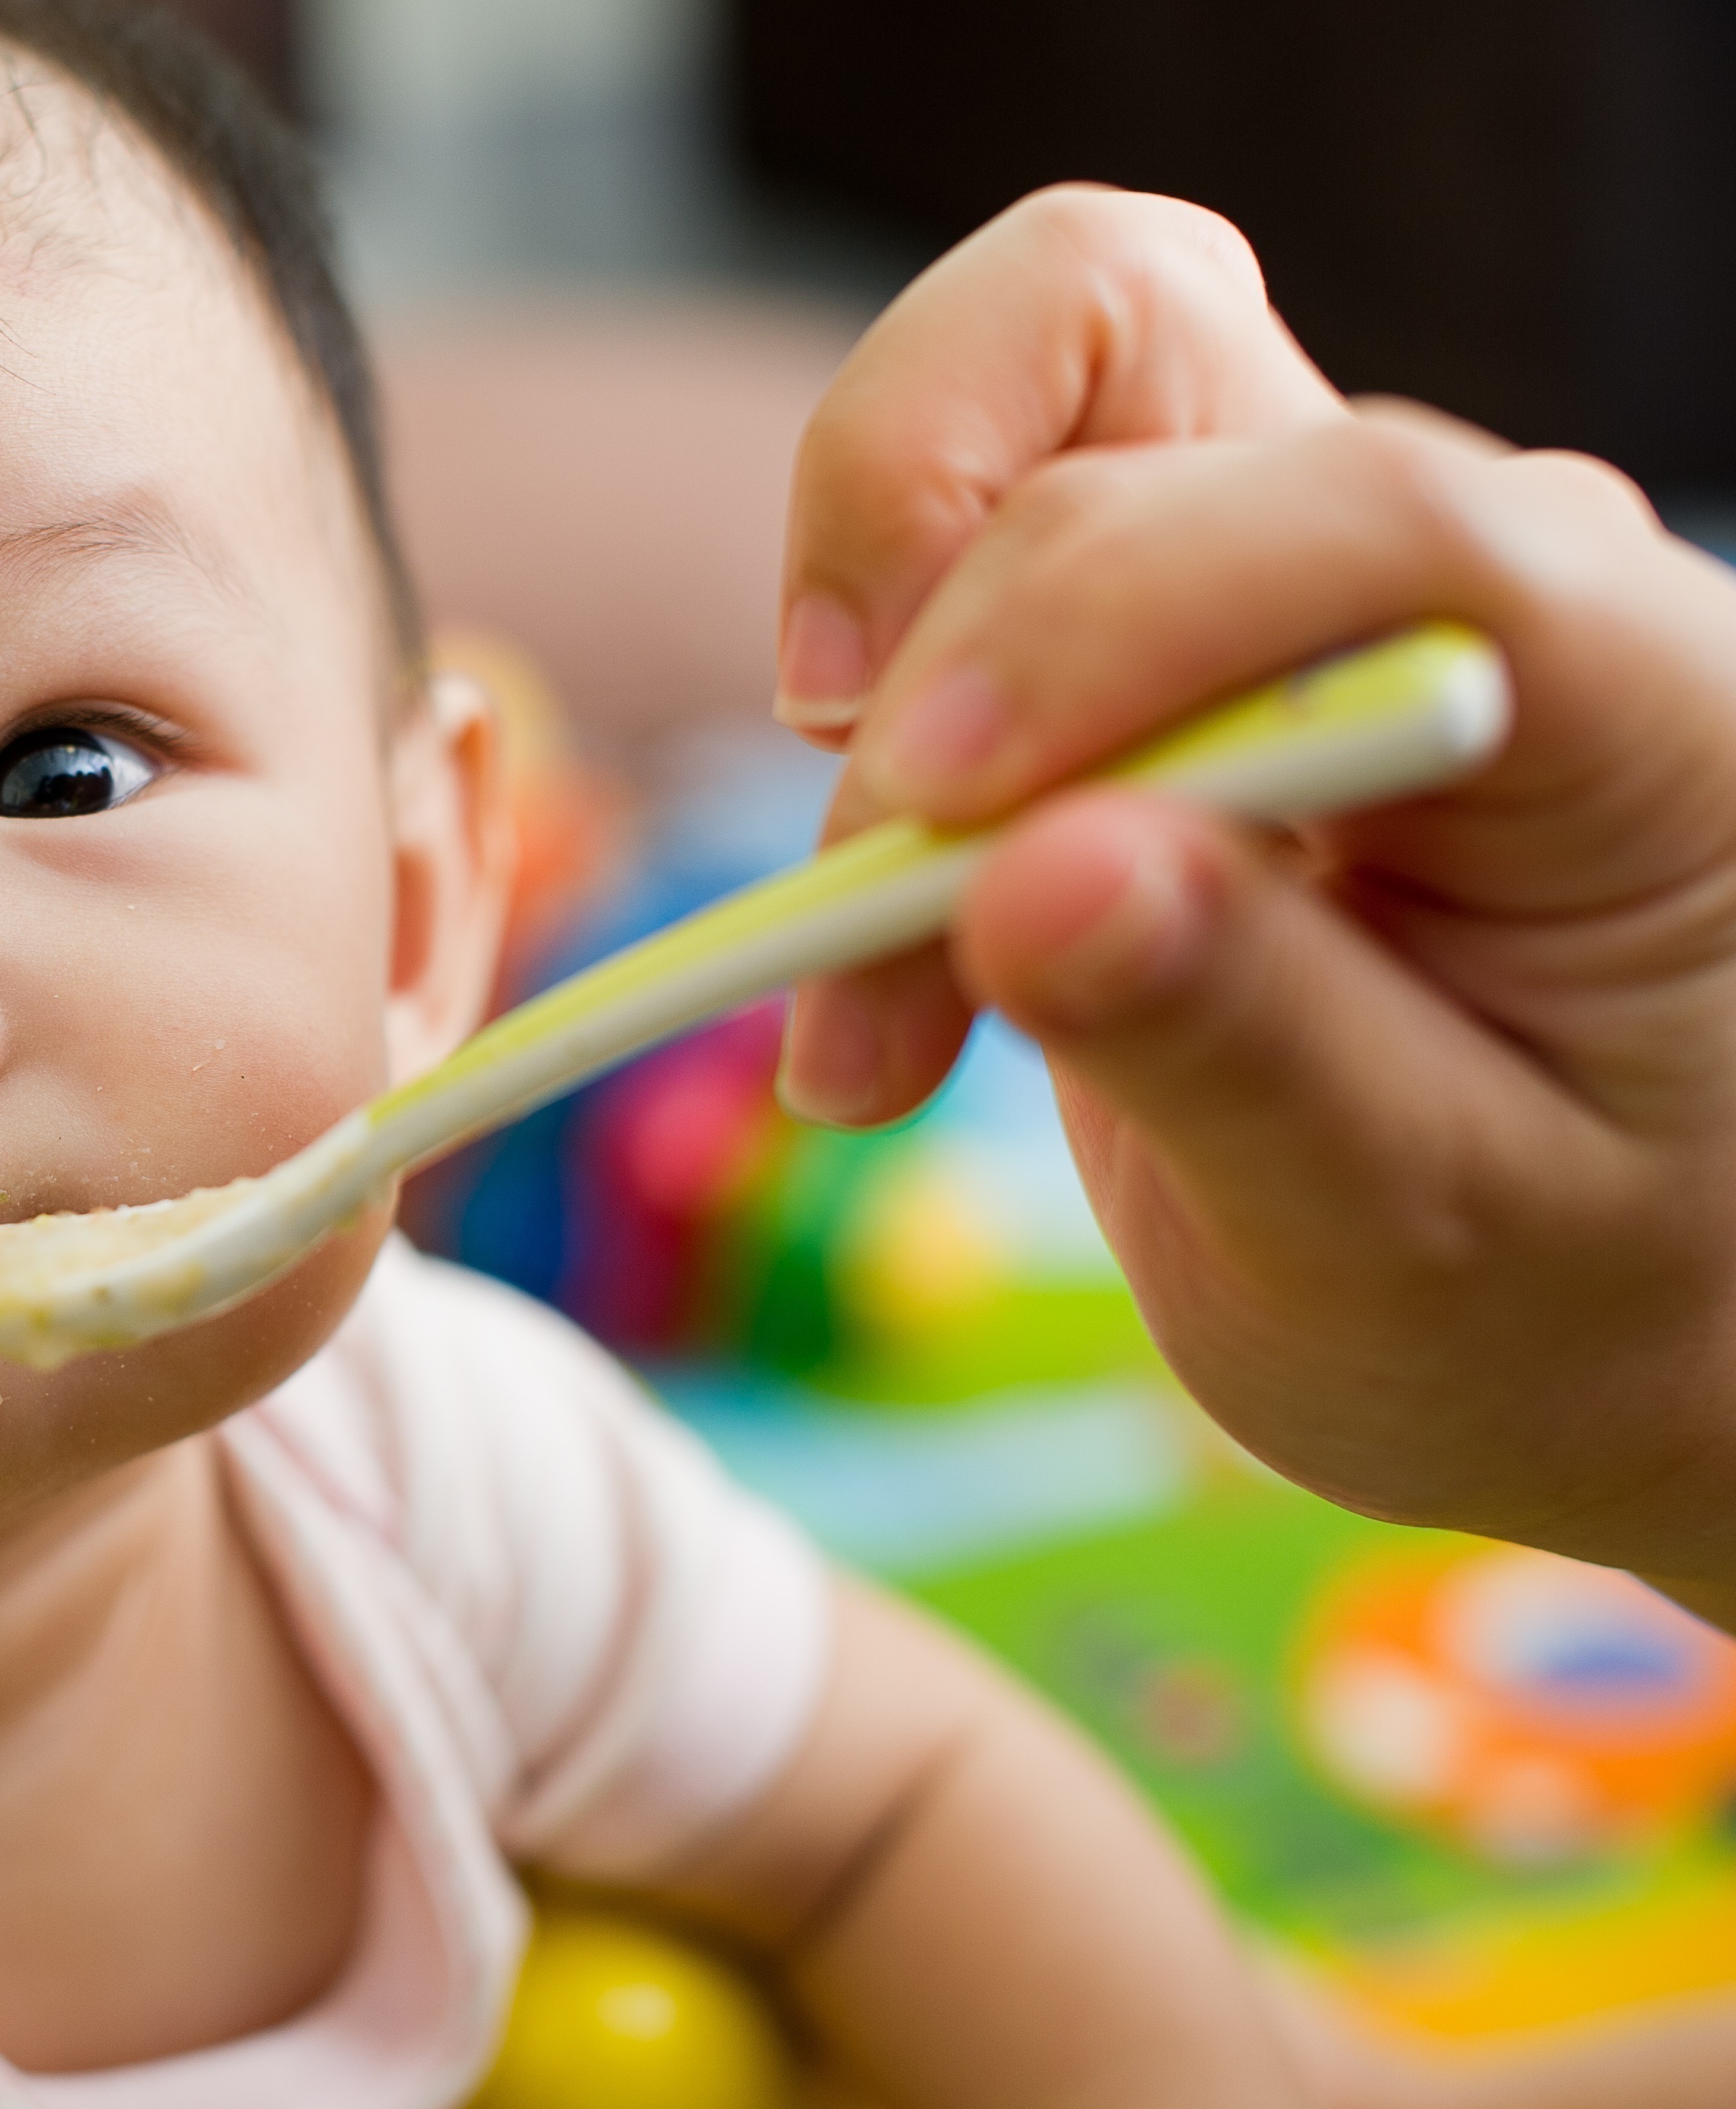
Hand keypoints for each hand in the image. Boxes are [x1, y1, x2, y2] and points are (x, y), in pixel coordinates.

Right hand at [771, 186, 1735, 1611]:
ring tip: (859, 993)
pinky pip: (952, 553)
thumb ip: (1254, 1048)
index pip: (1379, 516)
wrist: (1575, 1313)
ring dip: (873, 674)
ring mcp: (1293, 583)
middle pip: (1139, 437)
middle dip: (942, 696)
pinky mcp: (1153, 635)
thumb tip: (1035, 875)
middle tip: (863, 976)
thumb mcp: (1426, 1243)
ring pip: (1017, 412)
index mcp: (1631, 701)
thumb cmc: (1565, 1295)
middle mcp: (1463, 578)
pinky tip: (870, 984)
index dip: (1117, 615)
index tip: (933, 812)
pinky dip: (861, 746)